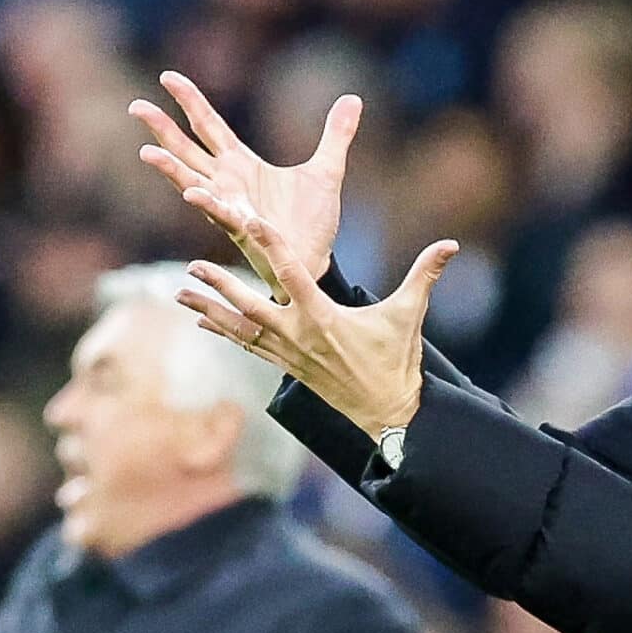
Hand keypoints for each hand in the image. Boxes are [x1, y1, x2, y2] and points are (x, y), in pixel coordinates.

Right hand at [130, 71, 359, 299]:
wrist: (318, 263)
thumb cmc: (314, 222)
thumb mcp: (328, 170)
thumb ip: (336, 134)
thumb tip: (353, 99)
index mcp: (242, 165)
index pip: (209, 126)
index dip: (190, 101)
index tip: (167, 76)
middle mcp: (228, 184)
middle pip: (187, 149)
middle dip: (162, 128)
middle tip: (136, 106)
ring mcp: (231, 207)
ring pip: (192, 182)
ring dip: (170, 168)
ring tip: (146, 152)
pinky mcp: (243, 230)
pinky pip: (221, 214)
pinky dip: (207, 203)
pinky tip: (191, 192)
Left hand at [175, 203, 455, 438]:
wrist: (386, 411)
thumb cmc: (396, 360)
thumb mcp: (410, 315)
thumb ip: (426, 276)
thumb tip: (452, 244)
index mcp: (324, 317)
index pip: (292, 275)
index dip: (270, 246)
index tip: (248, 222)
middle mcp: (299, 336)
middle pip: (251, 306)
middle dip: (221, 285)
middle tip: (193, 265)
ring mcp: (289, 354)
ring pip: (240, 328)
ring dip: (210, 308)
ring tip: (179, 292)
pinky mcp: (286, 366)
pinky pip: (247, 345)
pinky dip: (223, 330)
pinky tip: (202, 318)